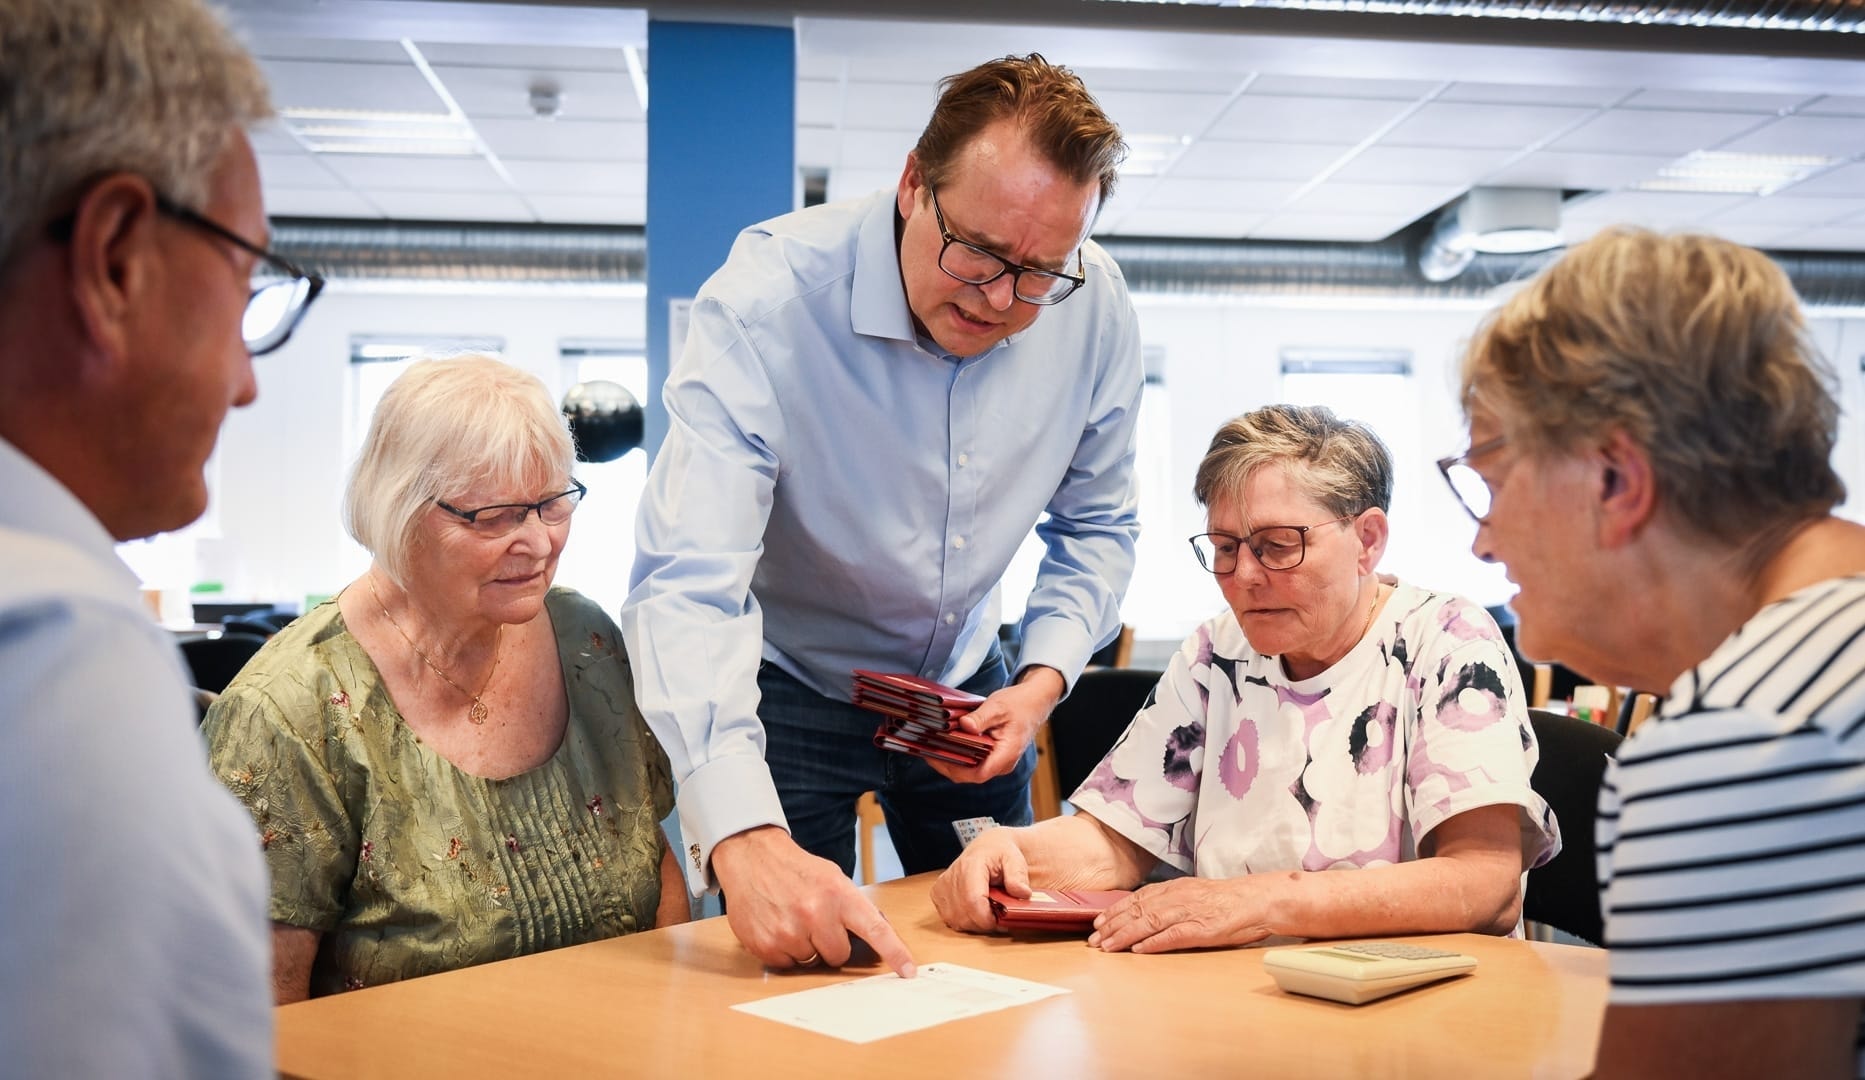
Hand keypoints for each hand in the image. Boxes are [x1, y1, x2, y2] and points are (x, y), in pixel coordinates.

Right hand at [711, 826, 916, 976]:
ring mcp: (789, 931)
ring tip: (791, 918)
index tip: (909, 972)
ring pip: (811, 961)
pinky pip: (786, 964)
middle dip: (830, 944)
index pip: (875, 930)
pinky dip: (783, 950)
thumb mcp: (832, 878)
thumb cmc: (797, 870)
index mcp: (839, 894)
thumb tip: (878, 937)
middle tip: (815, 922)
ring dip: (805, 946)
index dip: (895, 953)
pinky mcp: (766, 945)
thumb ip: (852, 907)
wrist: (752, 857)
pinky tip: (776, 925)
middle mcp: (816, 913)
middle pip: (839, 955)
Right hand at [929, 825, 1031, 932]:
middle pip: (964, 915)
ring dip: (975, 923)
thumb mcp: (1015, 859)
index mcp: (970, 866)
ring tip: (988, 910)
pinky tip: (976, 909)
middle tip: (999, 916)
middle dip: (985, 922)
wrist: (987, 847)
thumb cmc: (1000, 853)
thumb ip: (1018, 876)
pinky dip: (965, 920)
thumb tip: (1022, 893)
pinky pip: (950, 918)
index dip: (988, 919)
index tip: (1003, 922)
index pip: (973, 901)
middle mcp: (952, 876)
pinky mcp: (938, 894)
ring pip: (956, 920)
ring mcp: (942, 886)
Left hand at [935, 667, 1064, 783]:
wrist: (1035, 702)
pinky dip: (958, 754)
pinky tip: (945, 742)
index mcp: (1006, 754)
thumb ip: (981, 718)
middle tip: (926, 749)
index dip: (955, 769)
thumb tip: (964, 726)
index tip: (936, 756)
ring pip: (969, 769)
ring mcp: (997, 761)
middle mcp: (1002, 763)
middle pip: (969, 774)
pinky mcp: (993, 756)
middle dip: (946, 764)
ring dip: (950, 759)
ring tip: (931, 745)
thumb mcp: (998, 706)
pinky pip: (972, 761)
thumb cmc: (1020, 704)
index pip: (978, 774)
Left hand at [1087, 876, 1275, 952]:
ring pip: (1149, 922)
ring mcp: (1190, 912)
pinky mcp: (1203, 929)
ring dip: (1125, 935)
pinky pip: (1173, 936)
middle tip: (1094, 940)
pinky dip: (1153, 943)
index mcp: (1176, 888)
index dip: (1115, 911)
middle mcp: (1178, 897)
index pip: (1138, 899)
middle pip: (1138, 911)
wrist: (1259, 899)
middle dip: (1113, 926)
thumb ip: (1172, 900)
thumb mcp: (1195, 893)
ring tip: (1108, 947)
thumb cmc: (1229, 900)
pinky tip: (1138, 950)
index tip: (1098, 922)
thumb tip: (1148, 911)